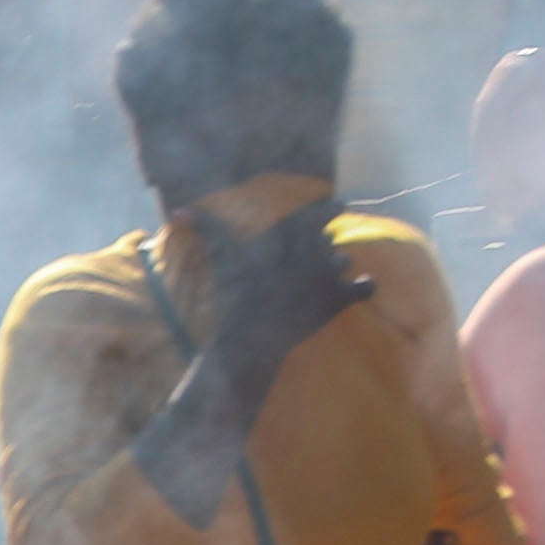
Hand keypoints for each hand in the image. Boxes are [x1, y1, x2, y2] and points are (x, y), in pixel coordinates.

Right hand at [194, 204, 371, 402]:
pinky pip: (366, 286)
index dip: (329, 211)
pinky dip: (362, 288)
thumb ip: (206, 227)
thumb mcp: (220, 254)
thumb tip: (177, 210)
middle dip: (320, 251)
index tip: (331, 213)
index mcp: (294, 230)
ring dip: (334, 271)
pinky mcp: (341, 298)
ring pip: (343, 262)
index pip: (328, 208)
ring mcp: (331, 272)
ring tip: (316, 285)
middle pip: (330, 240)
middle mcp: (318, 245)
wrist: (250, 336)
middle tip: (303, 267)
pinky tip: (354, 291)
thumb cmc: (233, 292)